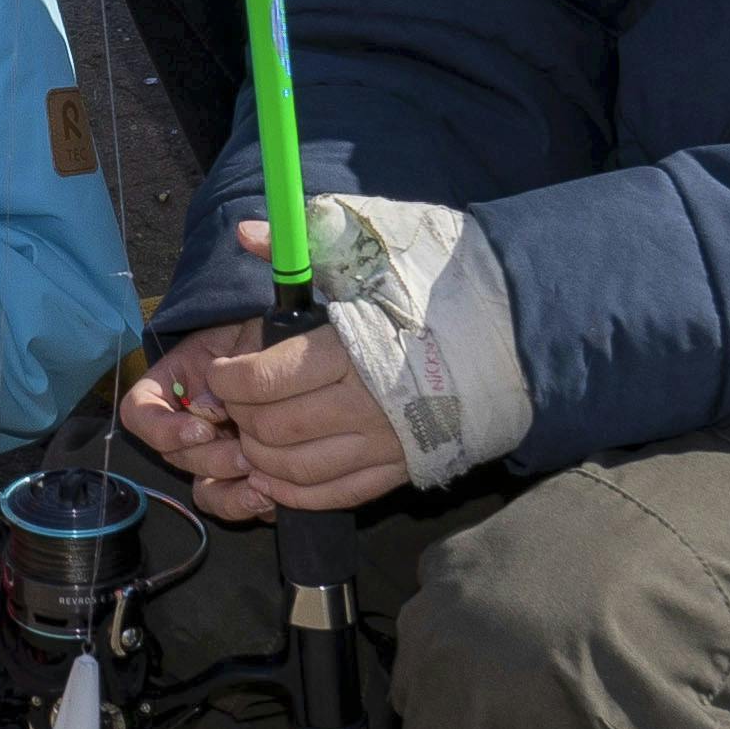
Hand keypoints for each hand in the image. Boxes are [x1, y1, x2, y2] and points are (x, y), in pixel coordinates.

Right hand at [114, 319, 265, 501]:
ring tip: (261, 480)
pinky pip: (232, 504)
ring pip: (201, 488)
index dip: (161, 428)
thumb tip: (210, 404)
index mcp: (175, 385)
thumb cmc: (270, 336)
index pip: (138, 412)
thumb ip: (230, 363)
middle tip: (246, 452)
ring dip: (228, 488)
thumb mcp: (247, 333)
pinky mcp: (243, 479)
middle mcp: (188, 425)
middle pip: (173, 456)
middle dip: (209, 459)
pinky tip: (274, 494)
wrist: (309, 358)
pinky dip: (248, 504)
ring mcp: (215, 455)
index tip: (202, 428)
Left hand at [148, 236, 418, 516]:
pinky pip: (335, 494)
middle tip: (232, 402)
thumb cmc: (436, 288)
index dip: (228, 380)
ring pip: (298, 469)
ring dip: (260, 457)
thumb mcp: (371, 249)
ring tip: (250, 435)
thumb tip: (246, 233)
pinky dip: (295, 492)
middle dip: (239, 417)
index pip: (265, 380)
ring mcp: (385, 444)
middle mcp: (365, 406)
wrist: (509, 334)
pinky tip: (275, 476)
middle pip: (274, 428)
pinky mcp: (402, 469)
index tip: (220, 372)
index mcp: (351, 351)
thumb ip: (303, 243)